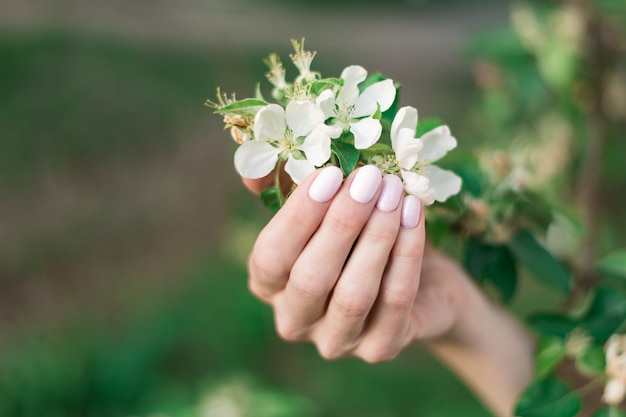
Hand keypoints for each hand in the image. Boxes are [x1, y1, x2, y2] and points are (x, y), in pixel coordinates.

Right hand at [245, 165, 475, 361]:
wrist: (420, 280)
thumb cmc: (358, 234)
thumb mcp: (324, 206)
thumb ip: (285, 185)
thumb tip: (251, 170)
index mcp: (270, 286)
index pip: (270, 258)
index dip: (298, 216)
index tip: (331, 174)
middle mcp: (295, 320)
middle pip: (311, 278)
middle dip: (342, 222)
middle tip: (370, 177)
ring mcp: (336, 341)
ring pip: (353, 294)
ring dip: (376, 236)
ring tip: (393, 191)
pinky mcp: (380, 350)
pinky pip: (395, 300)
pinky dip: (406, 253)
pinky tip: (413, 213)